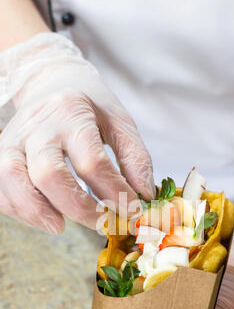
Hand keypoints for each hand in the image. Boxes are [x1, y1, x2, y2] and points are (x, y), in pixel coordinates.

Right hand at [0, 33, 154, 233]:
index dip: (114, 194)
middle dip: (78, 207)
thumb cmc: (90, 107)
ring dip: (37, 211)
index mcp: (72, 111)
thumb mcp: (120, 122)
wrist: (51, 81)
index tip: (132, 212)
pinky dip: (18, 208)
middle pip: (49, 174)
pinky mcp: (1, 151)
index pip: (92, 163)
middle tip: (101, 223)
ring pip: (14, 179)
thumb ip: (135, 159)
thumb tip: (144, 197)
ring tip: (60, 227)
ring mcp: (14, 138)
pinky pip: (0, 185)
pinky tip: (43, 216)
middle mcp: (38, 124)